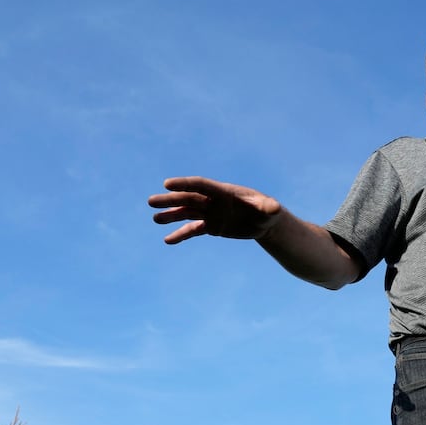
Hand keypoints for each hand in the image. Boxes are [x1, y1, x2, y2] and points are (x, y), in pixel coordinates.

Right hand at [147, 176, 282, 243]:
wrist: (264, 223)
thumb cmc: (267, 212)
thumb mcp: (270, 210)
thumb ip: (268, 207)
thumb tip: (274, 208)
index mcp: (223, 192)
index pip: (200, 185)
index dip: (184, 184)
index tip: (167, 184)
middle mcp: (213, 201)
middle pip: (188, 198)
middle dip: (170, 200)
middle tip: (151, 201)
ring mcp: (210, 214)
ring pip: (186, 213)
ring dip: (171, 216)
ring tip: (155, 219)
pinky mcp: (210, 227)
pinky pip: (192, 230)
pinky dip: (181, 235)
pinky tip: (168, 240)